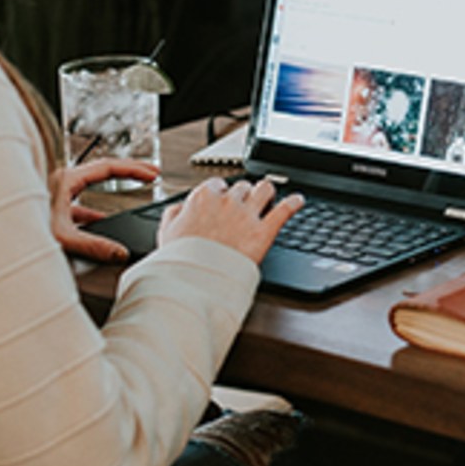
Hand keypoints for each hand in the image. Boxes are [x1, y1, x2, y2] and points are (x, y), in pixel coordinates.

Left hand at [51, 159, 160, 261]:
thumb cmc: (22, 228)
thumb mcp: (62, 237)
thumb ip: (94, 245)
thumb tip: (120, 252)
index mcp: (66, 179)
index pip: (108, 167)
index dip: (134, 170)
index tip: (152, 174)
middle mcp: (62, 180)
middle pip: (103, 169)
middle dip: (130, 169)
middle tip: (152, 172)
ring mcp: (56, 191)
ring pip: (92, 182)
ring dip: (114, 185)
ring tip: (133, 188)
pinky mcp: (52, 205)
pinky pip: (80, 199)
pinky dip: (95, 206)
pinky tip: (100, 219)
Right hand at [159, 176, 304, 264]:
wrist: (195, 281)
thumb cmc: (181, 259)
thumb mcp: (166, 232)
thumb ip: (174, 214)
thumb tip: (180, 208)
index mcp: (204, 198)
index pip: (218, 184)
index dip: (222, 194)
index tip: (223, 201)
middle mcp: (228, 201)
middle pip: (243, 187)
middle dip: (244, 195)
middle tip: (244, 205)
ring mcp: (248, 215)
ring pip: (265, 189)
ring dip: (267, 192)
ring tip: (269, 197)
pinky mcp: (264, 231)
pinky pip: (285, 209)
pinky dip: (294, 203)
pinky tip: (298, 201)